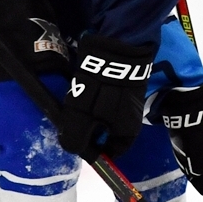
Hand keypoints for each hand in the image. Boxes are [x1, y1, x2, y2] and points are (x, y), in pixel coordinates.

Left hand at [58, 35, 154, 159]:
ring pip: (106, 115)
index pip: (113, 152)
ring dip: (90, 113)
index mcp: (127, 132)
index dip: (95, 152)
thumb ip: (75, 139)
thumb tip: (71, 150)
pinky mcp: (123, 83)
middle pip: (108, 132)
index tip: (78, 143)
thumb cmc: (100, 91)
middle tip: (71, 123)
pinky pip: (106, 99)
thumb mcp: (81, 119)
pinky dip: (94, 98)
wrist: (115, 50)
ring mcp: (129, 99)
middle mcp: (131, 118)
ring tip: (73, 106)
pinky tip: (81, 90)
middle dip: (90, 130)